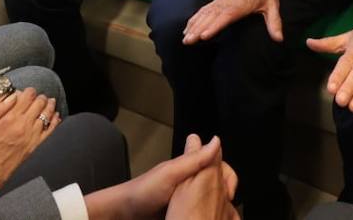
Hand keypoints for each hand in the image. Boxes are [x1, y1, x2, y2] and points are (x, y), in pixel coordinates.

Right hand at [0, 88, 58, 184]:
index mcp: (10, 118)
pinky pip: (50, 131)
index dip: (30, 91)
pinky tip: (56, 116)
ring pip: (46, 114)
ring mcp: (32, 136)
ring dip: (49, 106)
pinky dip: (55, 121)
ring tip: (50, 101)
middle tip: (39, 96)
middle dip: (40, 97)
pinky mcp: (35, 146)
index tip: (29, 91)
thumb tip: (12, 96)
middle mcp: (23, 125)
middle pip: (39, 104)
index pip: (27, 97)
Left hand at [91, 135, 227, 219]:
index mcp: (188, 168)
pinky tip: (210, 219)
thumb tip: (217, 140)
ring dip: (216, 206)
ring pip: (209, 200)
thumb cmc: (144, 191)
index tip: (229, 192)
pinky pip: (200, 212)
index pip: (217, 166)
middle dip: (223, 194)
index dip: (227, 176)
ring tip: (220, 216)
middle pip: (216, 184)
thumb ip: (193, 160)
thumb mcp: (170, 174)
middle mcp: (190, 182)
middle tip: (226, 207)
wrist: (123, 215)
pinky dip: (206, 215)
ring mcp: (186, 200)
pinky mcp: (182, 214)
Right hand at [183, 0, 281, 44]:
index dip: (214, 26)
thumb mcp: (272, 5)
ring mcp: (220, 1)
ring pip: (204, 14)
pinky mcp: (217, 1)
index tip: (204, 36)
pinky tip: (188, 27)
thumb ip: (274, 22)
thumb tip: (280, 38)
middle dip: (198, 29)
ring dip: (193, 25)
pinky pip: (203, 10)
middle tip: (188, 41)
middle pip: (210, 17)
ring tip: (185, 38)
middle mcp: (226, 3)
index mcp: (239, 5)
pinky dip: (194, 19)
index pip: (225, 17)